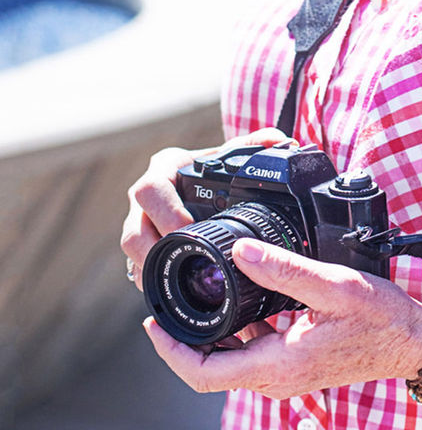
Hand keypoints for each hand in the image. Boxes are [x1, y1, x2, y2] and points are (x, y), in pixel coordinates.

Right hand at [120, 128, 288, 289]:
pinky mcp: (143, 242)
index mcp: (165, 169)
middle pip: (134, 227)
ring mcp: (140, 220)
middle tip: (181, 261)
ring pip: (132, 249)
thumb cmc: (219, 167)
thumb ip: (256, 145)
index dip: (168, 213)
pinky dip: (152, 276)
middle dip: (154, 248)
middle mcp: (147, 195)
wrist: (207, 181)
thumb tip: (281, 142)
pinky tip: (168, 288)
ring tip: (172, 280)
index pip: (152, 190)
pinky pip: (138, 263)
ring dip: (150, 266)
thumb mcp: (234, 154)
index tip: (189, 229)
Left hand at [143, 240, 421, 397]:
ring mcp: (285, 375)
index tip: (152, 321)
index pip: (203, 372)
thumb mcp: (334, 285)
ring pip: (229, 362)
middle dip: (181, 340)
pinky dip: (234, 333)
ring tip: (193, 295)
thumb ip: (284, 269)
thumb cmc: (381, 318)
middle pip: (209, 370)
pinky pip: (251, 354)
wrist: (414, 344)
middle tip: (165, 303)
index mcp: (277, 365)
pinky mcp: (294, 366)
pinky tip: (234, 300)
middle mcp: (276, 379)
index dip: (169, 350)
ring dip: (207, 336)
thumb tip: (238, 251)